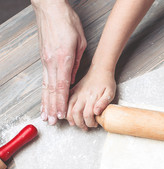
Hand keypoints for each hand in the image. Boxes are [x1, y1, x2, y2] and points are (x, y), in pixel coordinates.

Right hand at [32, 0, 86, 124]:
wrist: (51, 9)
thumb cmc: (67, 23)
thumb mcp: (80, 43)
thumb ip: (77, 63)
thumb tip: (73, 79)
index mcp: (63, 60)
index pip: (62, 87)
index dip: (62, 103)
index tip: (62, 114)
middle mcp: (51, 63)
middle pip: (52, 90)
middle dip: (53, 108)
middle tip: (53, 122)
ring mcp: (45, 61)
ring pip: (46, 87)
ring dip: (46, 103)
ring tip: (46, 116)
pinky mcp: (43, 59)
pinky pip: (43, 80)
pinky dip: (43, 92)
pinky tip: (44, 100)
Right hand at [66, 65, 115, 129]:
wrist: (100, 70)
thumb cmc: (107, 82)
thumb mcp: (110, 92)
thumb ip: (104, 103)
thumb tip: (97, 112)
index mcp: (92, 97)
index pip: (87, 115)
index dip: (90, 122)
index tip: (94, 124)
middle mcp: (82, 96)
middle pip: (76, 114)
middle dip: (79, 123)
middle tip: (85, 127)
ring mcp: (76, 93)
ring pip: (68, 109)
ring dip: (71, 118)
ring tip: (75, 123)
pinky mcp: (72, 91)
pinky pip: (65, 102)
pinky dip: (64, 110)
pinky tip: (67, 114)